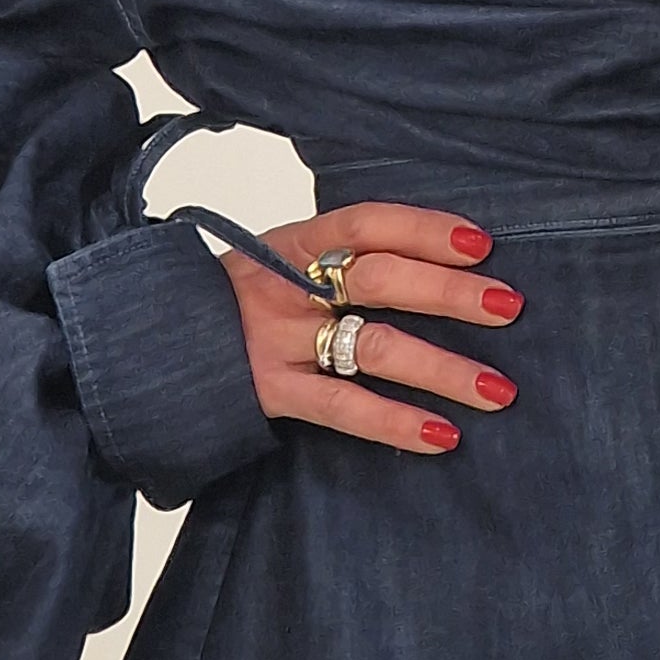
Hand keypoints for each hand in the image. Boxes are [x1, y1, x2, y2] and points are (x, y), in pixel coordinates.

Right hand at [217, 201, 521, 455]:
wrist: (150, 348)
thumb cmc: (233, 303)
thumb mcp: (276, 263)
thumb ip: (337, 262)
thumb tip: (436, 265)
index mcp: (291, 243)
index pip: (366, 224)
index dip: (425, 229)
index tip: (481, 243)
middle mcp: (286, 286)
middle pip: (380, 279)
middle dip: (450, 292)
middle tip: (509, 307)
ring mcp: (277, 340)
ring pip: (375, 347)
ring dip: (443, 368)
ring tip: (499, 389)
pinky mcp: (270, 392)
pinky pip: (344, 407)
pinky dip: (397, 422)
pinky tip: (443, 435)